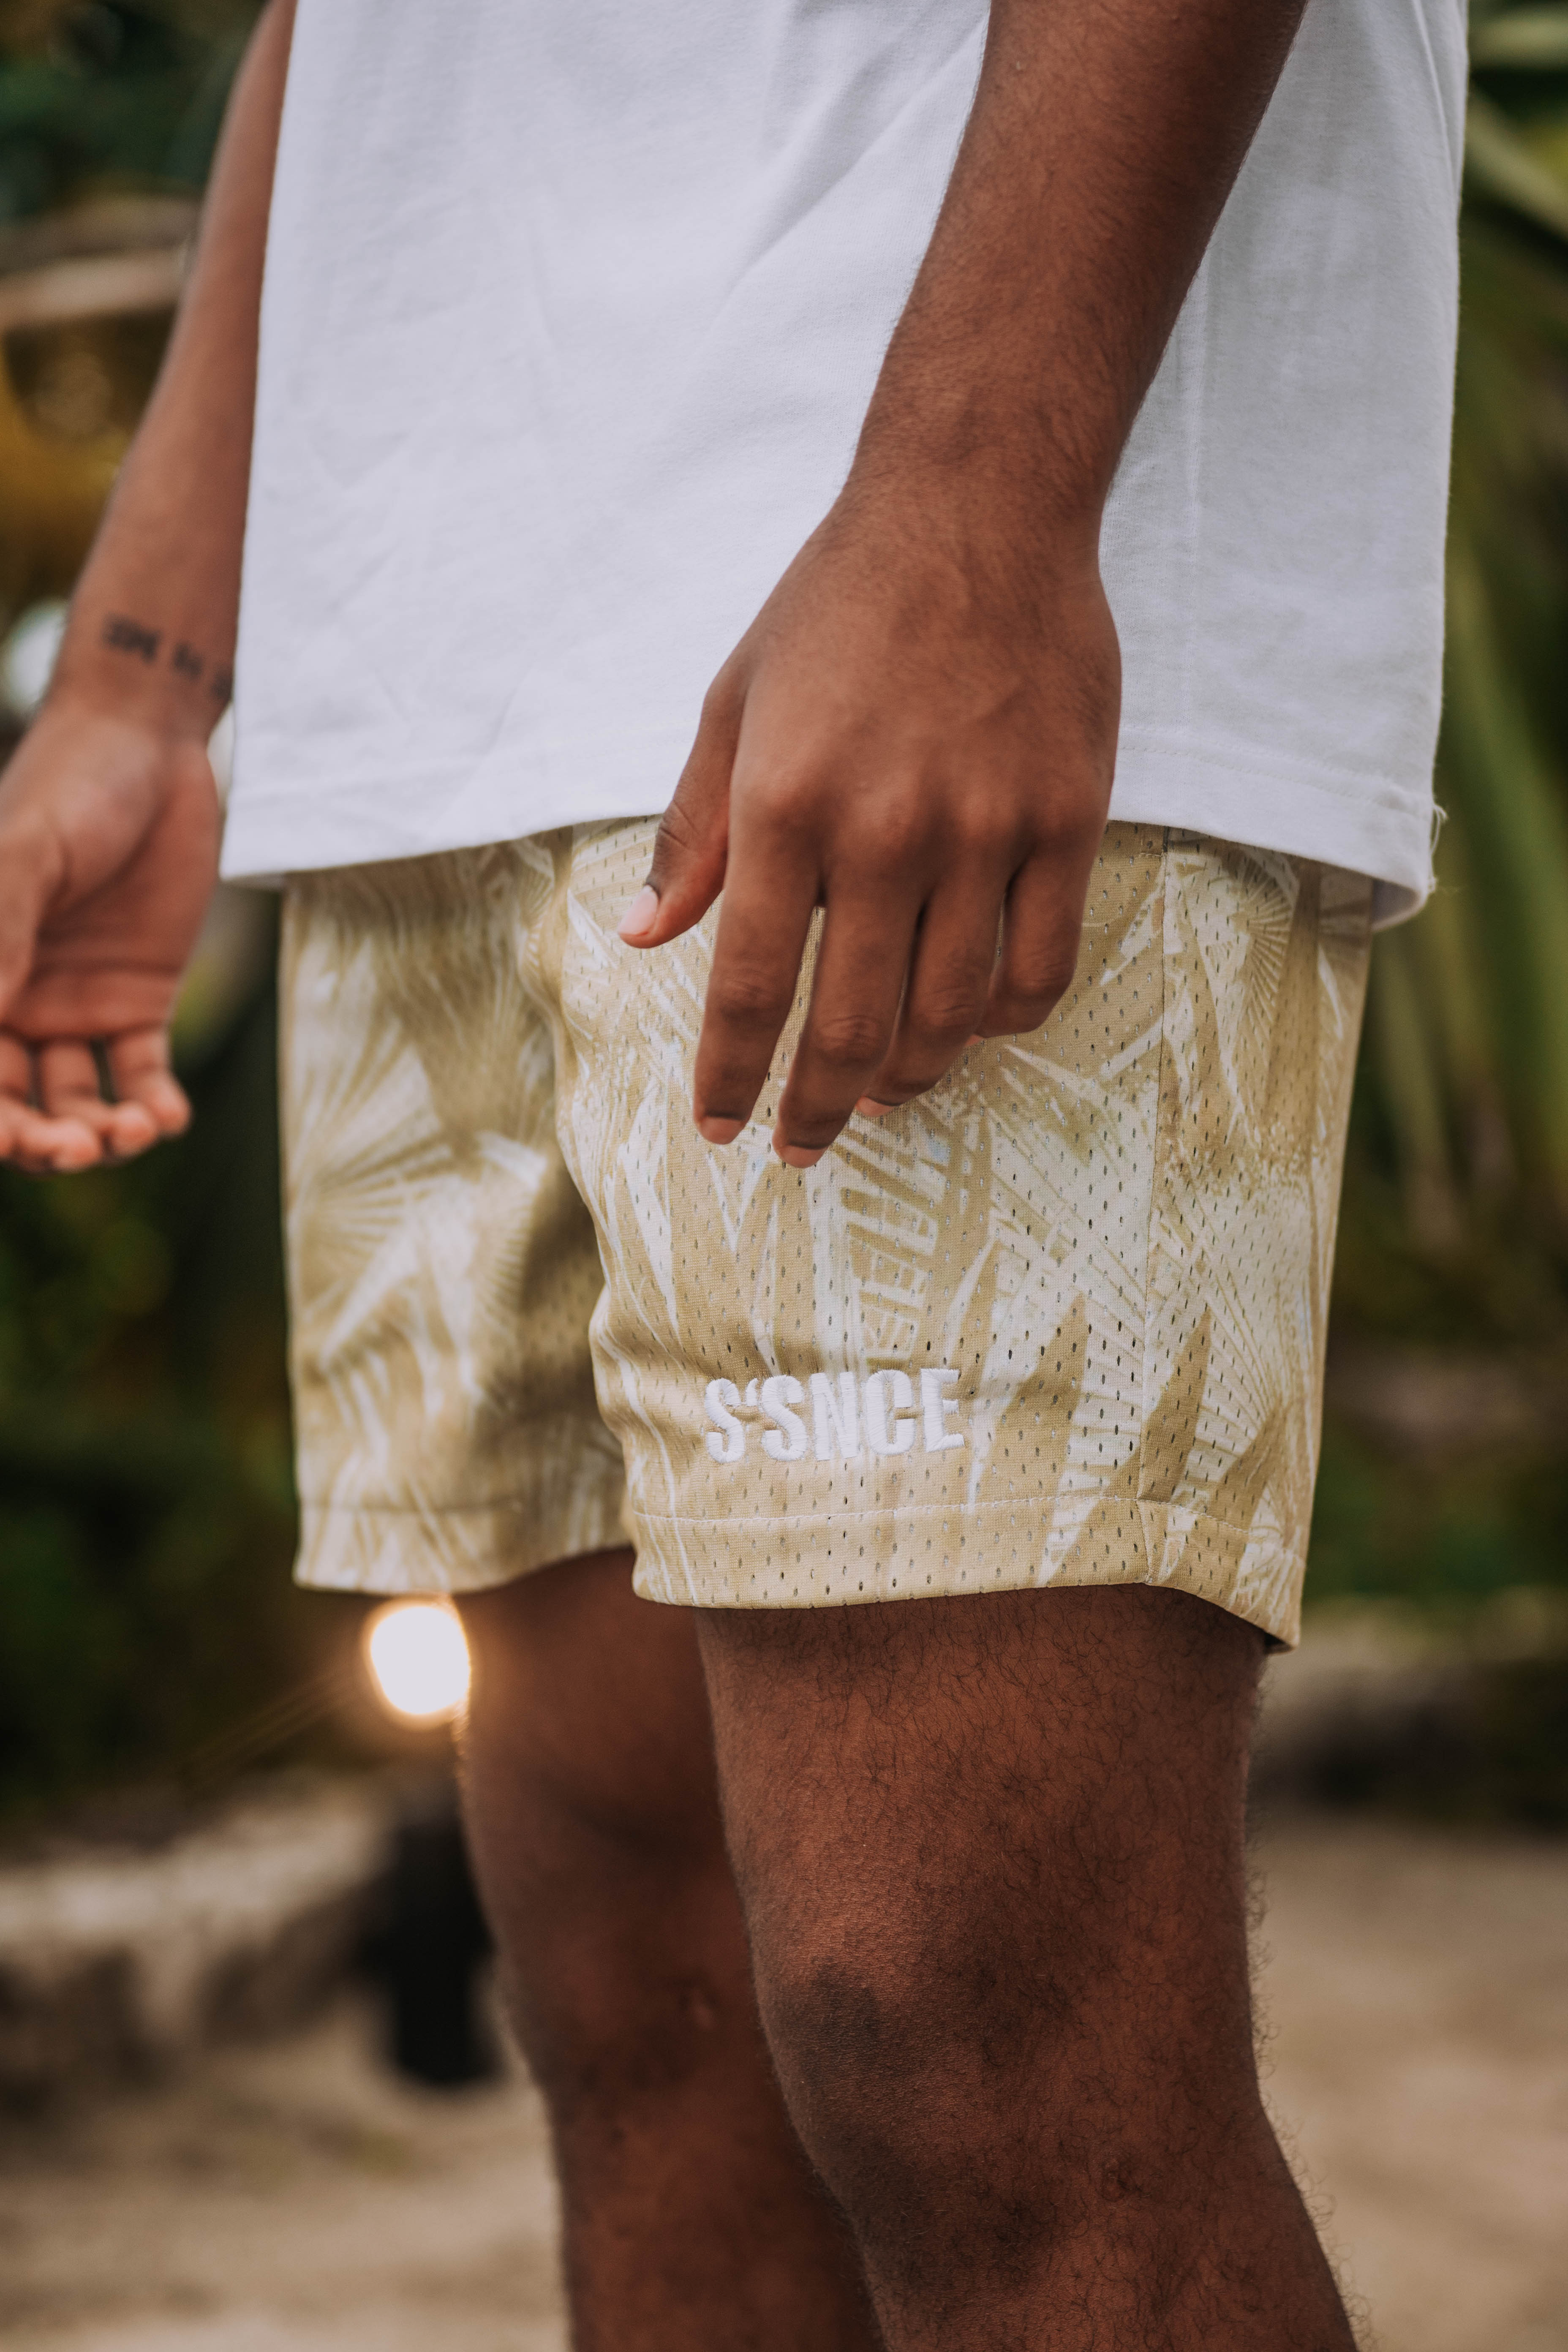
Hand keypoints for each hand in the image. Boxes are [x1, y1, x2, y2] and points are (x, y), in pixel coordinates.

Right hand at [0, 696, 221, 1171]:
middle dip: (41, 1141)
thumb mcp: (25, 855)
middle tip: (80, 1150)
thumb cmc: (69, 791)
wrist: (151, 751)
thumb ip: (0, 932)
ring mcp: (76, 1006)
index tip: (9, 1138)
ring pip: (77, 1101)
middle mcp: (16, 1002)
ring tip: (132, 1133)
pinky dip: (153, 1106)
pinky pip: (140, 1074)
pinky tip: (167, 1118)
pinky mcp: (140, 1002)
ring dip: (101, 1133)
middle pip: (16, 1101)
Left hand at [618, 485, 1119, 1164]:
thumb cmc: (838, 607)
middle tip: (802, 1144)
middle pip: (852, 1026)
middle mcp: (885, 830)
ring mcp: (986, 828)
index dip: (733, 1077)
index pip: (753, 988)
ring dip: (909, 1078)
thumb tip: (644, 938)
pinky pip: (1040, 963)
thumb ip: (693, 834)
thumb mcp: (733, 705)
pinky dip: (1002, 1018)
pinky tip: (970, 1025)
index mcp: (786, 805)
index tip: (723, 1128)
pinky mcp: (1067, 818)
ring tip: (880, 1092)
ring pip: (952, 1015)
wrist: (976, 510)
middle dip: (816, 1108)